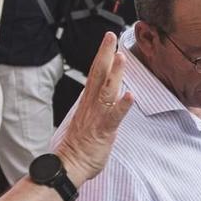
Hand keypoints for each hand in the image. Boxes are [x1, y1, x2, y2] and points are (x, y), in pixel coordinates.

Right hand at [51, 31, 132, 182]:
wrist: (70, 164)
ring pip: (107, 90)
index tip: (108, 40)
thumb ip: (97, 105)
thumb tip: (105, 95)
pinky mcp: (104, 130)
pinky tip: (130, 95)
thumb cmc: (80, 146)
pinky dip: (123, 105)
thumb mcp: (87, 118)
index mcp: (88, 101)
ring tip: (121, 56)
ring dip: (115, 73)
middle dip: (105, 54)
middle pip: (98, 74)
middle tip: (111, 36)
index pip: (95, 73)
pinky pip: (114, 116)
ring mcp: (98, 116)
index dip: (102, 56)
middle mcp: (92, 104)